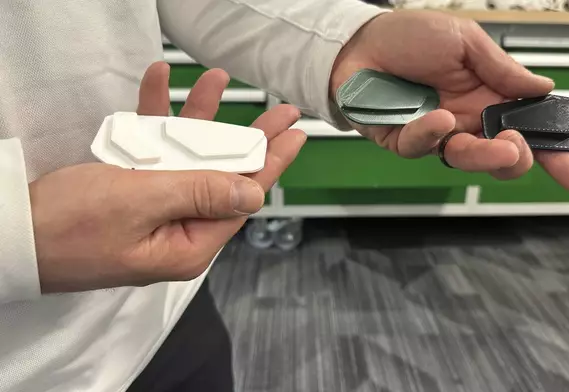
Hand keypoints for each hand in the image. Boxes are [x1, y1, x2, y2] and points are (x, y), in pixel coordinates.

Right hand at [29, 62, 306, 293]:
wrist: (10, 233)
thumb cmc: (68, 226)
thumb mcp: (142, 202)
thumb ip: (201, 192)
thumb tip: (253, 193)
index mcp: (189, 244)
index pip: (243, 198)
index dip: (271, 162)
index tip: (293, 134)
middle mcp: (178, 230)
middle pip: (223, 177)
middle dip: (247, 138)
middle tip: (276, 111)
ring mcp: (155, 212)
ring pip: (189, 160)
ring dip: (198, 120)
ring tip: (212, 82)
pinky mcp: (132, 196)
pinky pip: (154, 156)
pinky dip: (156, 123)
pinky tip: (158, 88)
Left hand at [330, 10, 568, 192]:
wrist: (360, 41)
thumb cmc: (412, 37)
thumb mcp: (465, 42)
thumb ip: (501, 69)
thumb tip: (544, 88)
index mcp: (488, 98)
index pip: (526, 128)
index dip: (552, 152)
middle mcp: (466, 121)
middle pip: (500, 157)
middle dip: (516, 160)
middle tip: (519, 148)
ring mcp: (435, 135)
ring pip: (465, 160)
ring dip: (486, 156)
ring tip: (503, 145)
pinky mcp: (403, 140)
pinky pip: (421, 147)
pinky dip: (432, 134)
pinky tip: (440, 119)